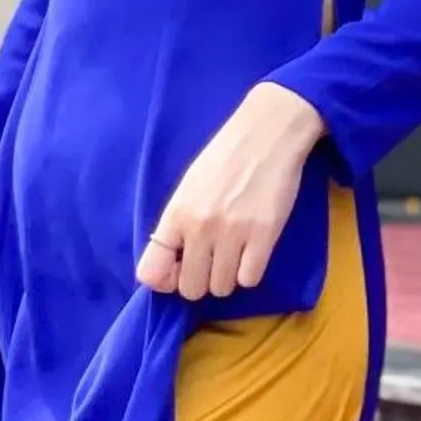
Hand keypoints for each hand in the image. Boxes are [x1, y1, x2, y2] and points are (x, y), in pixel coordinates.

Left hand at [137, 82, 326, 300]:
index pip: (150, 273)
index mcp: (176, 214)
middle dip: (203, 280)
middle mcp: (200, 228)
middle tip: (214, 261)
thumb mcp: (190, 186)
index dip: (165, 281)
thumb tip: (174, 261)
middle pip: (191, 288)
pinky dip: (251, 271)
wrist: (269, 132)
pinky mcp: (264, 234)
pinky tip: (254, 251)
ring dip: (229, 276)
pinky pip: (250, 279)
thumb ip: (179, 223)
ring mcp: (233, 233)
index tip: (180, 270)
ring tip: (237, 253)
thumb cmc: (228, 155)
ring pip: (222, 287)